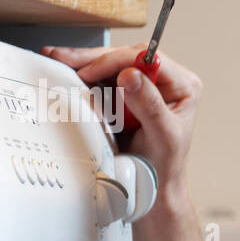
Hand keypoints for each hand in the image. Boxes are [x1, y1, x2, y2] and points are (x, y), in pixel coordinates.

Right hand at [40, 44, 202, 190]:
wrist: (154, 183)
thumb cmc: (166, 163)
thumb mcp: (163, 136)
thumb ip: (149, 105)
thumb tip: (130, 75)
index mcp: (182, 85)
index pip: (149, 59)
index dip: (117, 61)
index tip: (91, 72)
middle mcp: (165, 81)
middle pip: (127, 57)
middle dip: (94, 58)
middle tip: (64, 57)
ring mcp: (144, 86)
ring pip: (112, 65)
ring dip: (84, 63)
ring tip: (57, 58)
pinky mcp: (126, 95)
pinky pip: (104, 80)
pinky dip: (84, 77)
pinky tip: (66, 71)